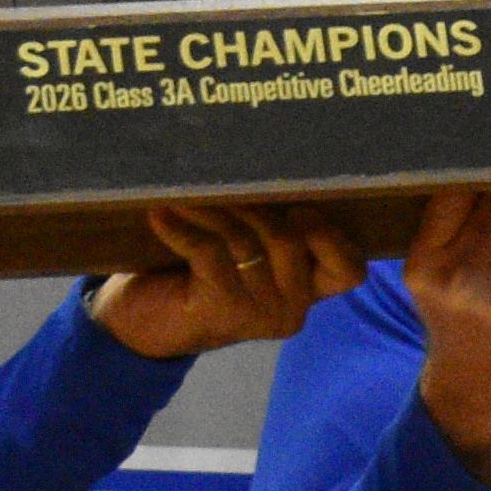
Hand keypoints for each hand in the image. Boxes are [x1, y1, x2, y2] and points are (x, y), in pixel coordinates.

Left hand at [87, 203, 362, 360]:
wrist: (141, 325)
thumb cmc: (196, 277)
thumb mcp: (241, 252)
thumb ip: (267, 226)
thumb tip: (265, 165)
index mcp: (307, 292)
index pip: (349, 270)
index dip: (331, 235)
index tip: (296, 208)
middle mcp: (292, 308)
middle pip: (291, 239)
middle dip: (254, 205)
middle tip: (217, 187)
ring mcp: (259, 313)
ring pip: (246, 241)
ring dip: (210, 210)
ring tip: (182, 193)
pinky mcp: (221, 309)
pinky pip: (208, 251)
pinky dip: (181, 227)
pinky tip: (160, 214)